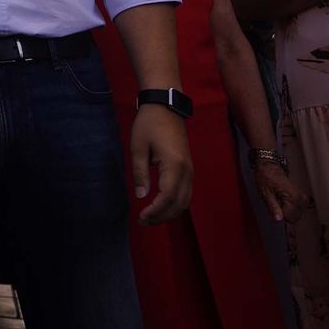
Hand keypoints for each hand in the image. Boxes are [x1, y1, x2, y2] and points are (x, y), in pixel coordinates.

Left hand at [131, 105, 191, 224]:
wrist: (165, 106)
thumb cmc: (149, 124)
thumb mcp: (138, 147)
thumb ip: (139, 173)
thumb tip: (141, 196)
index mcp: (174, 164)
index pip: (168, 196)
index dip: (156, 210)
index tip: (141, 216)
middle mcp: (187, 170)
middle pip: (179, 203)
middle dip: (162, 216)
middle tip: (143, 221)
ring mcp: (190, 170)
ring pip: (185, 200)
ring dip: (169, 212)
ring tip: (150, 217)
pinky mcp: (189, 168)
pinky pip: (186, 192)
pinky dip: (175, 204)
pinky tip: (161, 206)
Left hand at [252, 161, 307, 222]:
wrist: (268, 166)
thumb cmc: (266, 177)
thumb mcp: (265, 194)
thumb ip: (273, 208)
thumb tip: (278, 219)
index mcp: (292, 198)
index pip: (291, 218)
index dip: (281, 215)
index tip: (276, 210)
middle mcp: (299, 197)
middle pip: (296, 216)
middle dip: (286, 213)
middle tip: (277, 204)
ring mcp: (301, 195)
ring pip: (299, 212)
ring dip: (290, 210)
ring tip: (280, 201)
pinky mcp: (300, 194)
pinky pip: (300, 206)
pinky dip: (293, 206)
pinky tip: (285, 200)